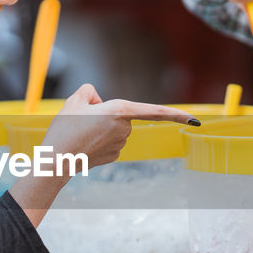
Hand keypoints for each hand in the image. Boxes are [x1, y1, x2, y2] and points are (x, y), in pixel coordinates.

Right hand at [6, 84, 194, 225]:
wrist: (56, 161)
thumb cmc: (65, 129)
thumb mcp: (74, 99)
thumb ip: (90, 91)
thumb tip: (99, 101)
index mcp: (120, 111)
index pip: (155, 112)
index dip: (177, 114)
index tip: (196, 121)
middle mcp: (125, 129)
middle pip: (120, 113)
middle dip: (104, 113)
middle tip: (80, 120)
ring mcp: (120, 145)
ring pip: (113, 127)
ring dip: (99, 126)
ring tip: (79, 133)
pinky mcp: (114, 156)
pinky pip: (109, 141)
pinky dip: (97, 140)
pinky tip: (84, 144)